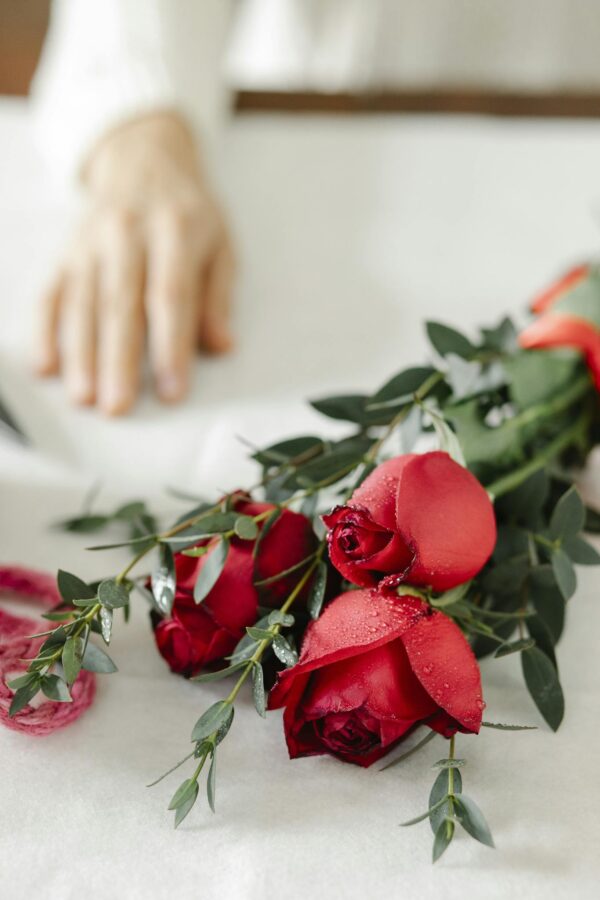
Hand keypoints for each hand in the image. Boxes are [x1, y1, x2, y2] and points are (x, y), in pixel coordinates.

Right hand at [34, 112, 234, 414]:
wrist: (143, 158)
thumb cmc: (189, 212)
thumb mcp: (221, 244)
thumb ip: (219, 297)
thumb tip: (222, 346)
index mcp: (175, 229)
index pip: (170, 295)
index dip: (169, 346)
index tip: (171, 389)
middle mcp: (127, 233)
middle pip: (120, 304)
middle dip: (117, 359)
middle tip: (117, 406)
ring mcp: (90, 242)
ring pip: (82, 303)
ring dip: (79, 354)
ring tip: (84, 396)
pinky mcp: (67, 254)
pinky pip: (52, 293)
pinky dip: (46, 331)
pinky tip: (46, 366)